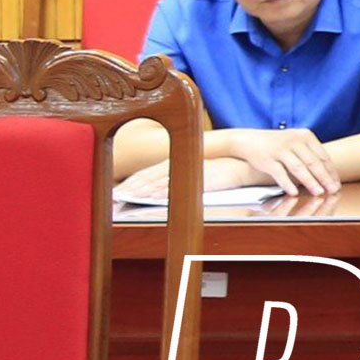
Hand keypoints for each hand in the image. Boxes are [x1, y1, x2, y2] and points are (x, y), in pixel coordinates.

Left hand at [116, 155, 264, 202]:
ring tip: (129, 197)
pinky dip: (163, 191)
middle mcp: (180, 165)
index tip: (120, 190)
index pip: (149, 172)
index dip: (134, 181)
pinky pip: (179, 186)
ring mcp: (189, 171)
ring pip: (161, 181)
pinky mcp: (197, 178)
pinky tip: (152, 196)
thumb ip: (179, 178)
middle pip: (151, 176)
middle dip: (133, 186)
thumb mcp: (196, 172)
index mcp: (177, 162)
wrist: (242, 166)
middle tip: (117, 194)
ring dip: (143, 189)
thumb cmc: (219, 172)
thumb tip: (160, 192)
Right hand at [224, 126, 339, 194]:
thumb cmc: (278, 144)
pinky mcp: (267, 159)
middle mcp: (294, 141)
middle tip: (333, 190)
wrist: (249, 140)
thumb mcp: (296, 142)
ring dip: (310, 182)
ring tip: (319, 192)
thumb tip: (329, 174)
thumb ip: (311, 154)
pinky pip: (280, 173)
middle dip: (325, 178)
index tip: (336, 183)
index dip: (331, 171)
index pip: (323, 156)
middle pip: (313, 162)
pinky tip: (294, 192)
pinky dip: (288, 184)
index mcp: (305, 136)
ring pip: (298, 168)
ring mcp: (280, 149)